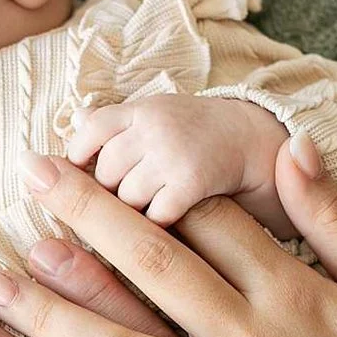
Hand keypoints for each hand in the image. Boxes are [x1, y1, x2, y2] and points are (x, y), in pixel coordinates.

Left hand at [67, 96, 288, 233]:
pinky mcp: (192, 182)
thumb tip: (71, 119)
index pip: (89, 130)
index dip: (78, 159)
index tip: (84, 180)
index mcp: (141, 109)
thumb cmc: (200, 137)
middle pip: (102, 175)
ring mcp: (173, 152)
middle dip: (112, 195)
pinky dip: (162, 227)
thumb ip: (115, 125)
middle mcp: (154, 126)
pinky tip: (177, 221)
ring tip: (160, 206)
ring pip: (124, 201)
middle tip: (137, 197)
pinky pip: (153, 218)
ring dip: (138, 215)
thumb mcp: (157, 116)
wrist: (266, 144)